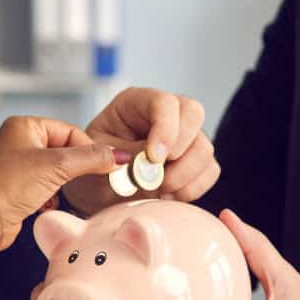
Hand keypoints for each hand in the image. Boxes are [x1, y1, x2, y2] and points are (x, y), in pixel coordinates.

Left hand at [0, 116, 128, 253]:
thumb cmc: (6, 188)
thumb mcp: (56, 167)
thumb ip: (90, 159)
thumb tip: (117, 155)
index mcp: (24, 126)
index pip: (69, 131)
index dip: (87, 148)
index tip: (105, 164)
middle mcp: (18, 142)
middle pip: (64, 151)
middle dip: (73, 169)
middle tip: (86, 180)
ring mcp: (16, 165)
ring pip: (56, 172)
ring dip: (61, 185)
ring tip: (55, 193)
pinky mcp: (17, 188)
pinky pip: (46, 187)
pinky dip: (50, 196)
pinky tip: (45, 204)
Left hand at [62, 87, 217, 215]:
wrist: (94, 196)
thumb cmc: (90, 171)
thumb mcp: (97, 159)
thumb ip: (124, 154)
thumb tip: (154, 160)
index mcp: (135, 103)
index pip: (163, 102)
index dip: (165, 129)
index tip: (154, 159)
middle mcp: (163, 114)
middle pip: (193, 113)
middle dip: (180, 149)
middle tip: (158, 176)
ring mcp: (182, 137)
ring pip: (204, 146)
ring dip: (185, 174)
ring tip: (158, 190)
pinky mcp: (193, 161)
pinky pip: (210, 170)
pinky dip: (193, 188)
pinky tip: (168, 197)